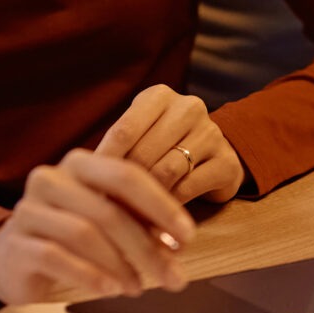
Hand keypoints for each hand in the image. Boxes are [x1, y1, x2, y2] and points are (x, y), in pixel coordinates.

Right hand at [0, 148, 197, 305]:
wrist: (10, 258)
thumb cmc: (67, 235)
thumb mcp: (104, 218)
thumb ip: (137, 221)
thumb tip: (177, 243)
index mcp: (79, 164)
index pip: (126, 175)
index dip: (161, 206)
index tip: (186, 237)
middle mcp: (51, 179)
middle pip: (108, 210)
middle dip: (146, 248)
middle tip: (172, 277)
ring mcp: (29, 209)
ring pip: (84, 233)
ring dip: (120, 265)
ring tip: (138, 287)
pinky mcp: (16, 243)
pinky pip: (56, 257)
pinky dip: (89, 275)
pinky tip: (109, 290)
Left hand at [95, 83, 245, 204]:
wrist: (215, 157)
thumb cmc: (164, 147)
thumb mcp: (140, 137)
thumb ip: (118, 150)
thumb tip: (85, 177)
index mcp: (159, 96)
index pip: (124, 130)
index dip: (104, 162)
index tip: (86, 188)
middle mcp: (188, 108)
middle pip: (144, 153)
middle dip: (124, 185)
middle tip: (107, 209)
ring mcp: (212, 133)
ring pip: (166, 171)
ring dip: (145, 197)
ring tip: (128, 216)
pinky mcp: (227, 163)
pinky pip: (188, 187)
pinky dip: (169, 205)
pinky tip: (157, 214)